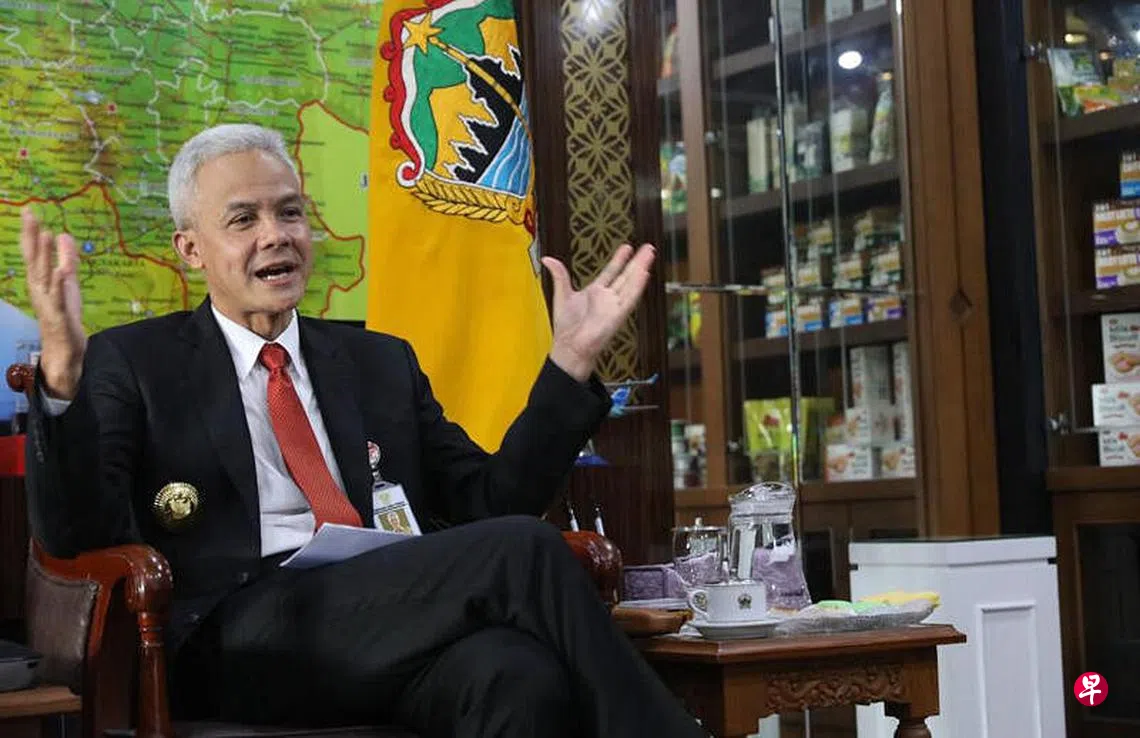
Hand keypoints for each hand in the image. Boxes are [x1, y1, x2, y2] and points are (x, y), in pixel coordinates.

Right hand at [20, 207, 86, 398]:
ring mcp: (48, 303)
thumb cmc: (64, 316)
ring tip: (45, 234)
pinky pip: (58, 298)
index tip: (30, 211)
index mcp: (40, 281)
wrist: (65, 350)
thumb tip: (63, 235)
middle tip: (30, 215)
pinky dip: (58, 284)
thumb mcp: (68, 283)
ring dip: (43, 256)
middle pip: (34, 260)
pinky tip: (60, 271)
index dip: (31, 233)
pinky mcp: (60, 317)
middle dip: (31, 237)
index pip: (34, 253)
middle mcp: (39, 290)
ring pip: (44, 276)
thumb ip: (66, 259)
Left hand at [542, 243, 655, 381]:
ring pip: (631, 284)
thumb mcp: (562, 296)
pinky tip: (644, 273)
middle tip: (648, 248)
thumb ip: (559, 276)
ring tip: (649, 254)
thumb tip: (548, 259)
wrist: (569, 348)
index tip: (627, 247)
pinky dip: (637, 286)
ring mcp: (614, 306)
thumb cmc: (567, 330)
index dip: (619, 259)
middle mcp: (607, 299)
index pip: (611, 272)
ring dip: (641, 269)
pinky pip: (630, 299)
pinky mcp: (618, 315)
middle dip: (637, 261)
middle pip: (626, 276)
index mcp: (596, 293)